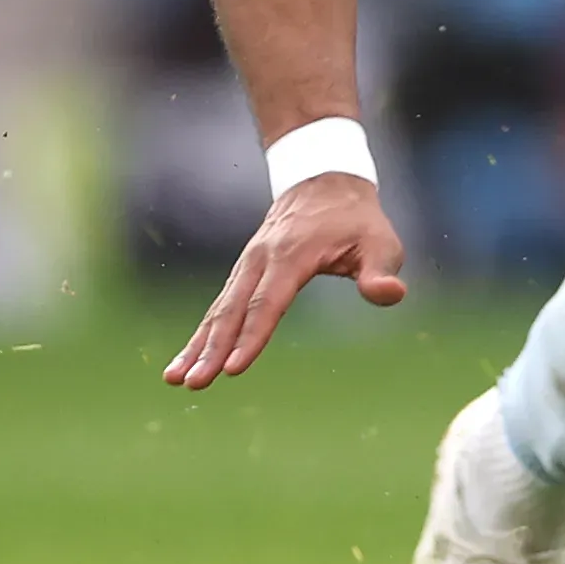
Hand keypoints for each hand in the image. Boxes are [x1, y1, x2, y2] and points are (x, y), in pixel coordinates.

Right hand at [165, 171, 406, 385]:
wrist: (323, 181)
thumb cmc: (357, 220)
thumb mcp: (380, 241)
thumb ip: (381, 271)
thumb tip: (390, 294)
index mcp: (292, 255)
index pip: (268, 302)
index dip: (252, 337)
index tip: (233, 368)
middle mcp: (260, 259)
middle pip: (233, 310)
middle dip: (213, 349)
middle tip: (194, 383)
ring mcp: (247, 265)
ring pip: (219, 310)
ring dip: (197, 346)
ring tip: (174, 379)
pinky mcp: (243, 273)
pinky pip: (220, 307)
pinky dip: (201, 334)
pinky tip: (184, 362)